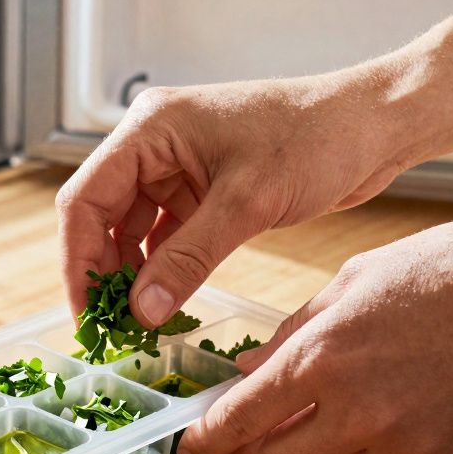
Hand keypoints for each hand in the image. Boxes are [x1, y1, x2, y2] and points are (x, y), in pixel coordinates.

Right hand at [55, 75, 406, 324]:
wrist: (374, 125)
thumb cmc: (318, 137)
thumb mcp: (247, 203)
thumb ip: (188, 259)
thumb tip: (142, 310)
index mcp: (151, 127)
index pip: (86, 198)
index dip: (78, 260)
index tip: (88, 313)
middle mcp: (154, 143)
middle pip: (101, 216)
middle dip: (103, 272)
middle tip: (113, 327)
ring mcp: (176, 166)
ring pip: (130, 229)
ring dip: (133, 274)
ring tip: (139, 322)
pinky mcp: (202, 188)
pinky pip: (165, 234)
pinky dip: (163, 268)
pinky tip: (166, 301)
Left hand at [175, 214, 452, 453]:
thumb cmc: (451, 269)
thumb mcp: (354, 279)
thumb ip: (295, 330)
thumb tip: (253, 366)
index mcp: (322, 357)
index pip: (241, 419)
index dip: (208, 440)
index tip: (192, 447)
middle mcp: (356, 410)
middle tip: (245, 438)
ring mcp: (401, 440)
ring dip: (306, 452)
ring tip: (312, 416)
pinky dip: (361, 446)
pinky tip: (375, 408)